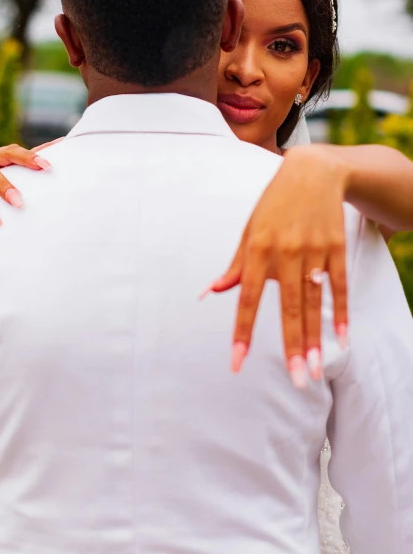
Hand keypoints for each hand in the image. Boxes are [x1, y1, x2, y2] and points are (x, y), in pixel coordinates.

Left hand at [203, 145, 349, 385]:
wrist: (312, 172)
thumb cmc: (273, 205)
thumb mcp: (250, 230)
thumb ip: (235, 265)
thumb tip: (211, 293)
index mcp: (258, 249)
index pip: (247, 299)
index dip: (242, 331)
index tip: (236, 362)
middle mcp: (285, 252)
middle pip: (288, 308)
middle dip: (291, 347)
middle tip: (296, 381)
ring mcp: (314, 251)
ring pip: (314, 303)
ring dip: (315, 338)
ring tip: (314, 370)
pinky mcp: (336, 248)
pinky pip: (339, 287)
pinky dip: (341, 313)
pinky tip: (342, 339)